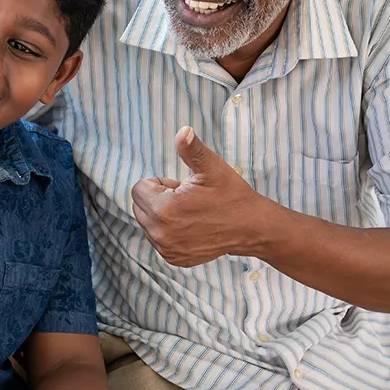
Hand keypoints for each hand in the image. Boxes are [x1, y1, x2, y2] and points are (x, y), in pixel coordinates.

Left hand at [129, 126, 267, 266]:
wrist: (251, 228)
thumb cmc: (231, 195)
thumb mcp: (212, 168)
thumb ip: (192, 149)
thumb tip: (183, 131)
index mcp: (164, 210)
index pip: (138, 188)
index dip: (160, 182)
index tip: (182, 186)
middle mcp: (160, 234)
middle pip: (139, 206)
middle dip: (159, 198)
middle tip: (187, 198)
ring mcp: (167, 250)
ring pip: (147, 223)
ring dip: (163, 214)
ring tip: (191, 212)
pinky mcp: (174, 259)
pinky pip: (158, 239)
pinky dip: (169, 230)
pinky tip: (192, 226)